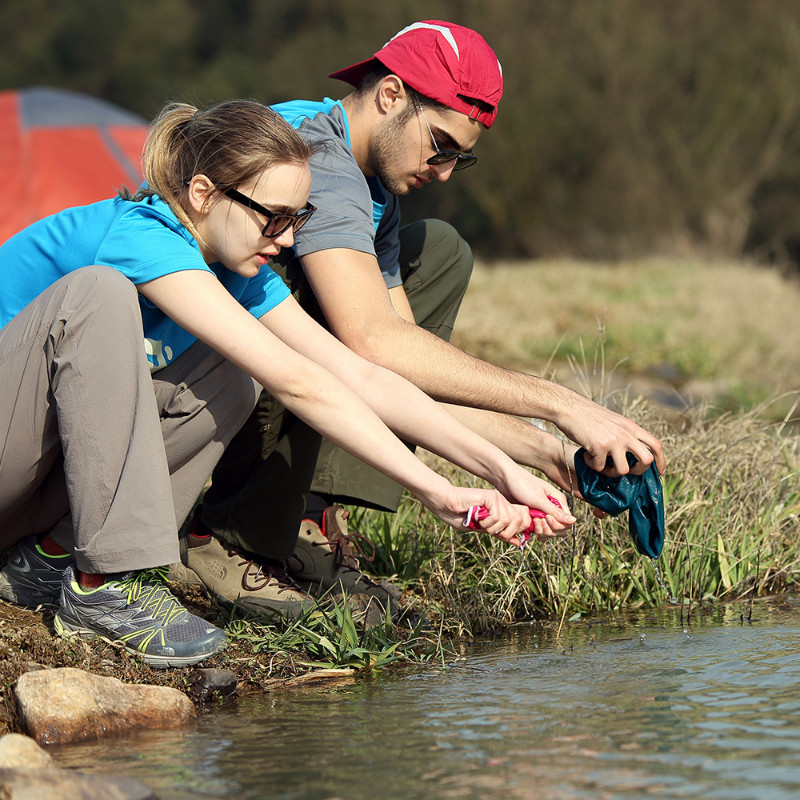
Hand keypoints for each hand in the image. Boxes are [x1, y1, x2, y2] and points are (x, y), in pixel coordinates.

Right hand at [425, 486, 554, 546]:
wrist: (445, 504)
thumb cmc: (459, 516)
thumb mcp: (483, 529)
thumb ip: (500, 533)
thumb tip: (518, 542)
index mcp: (503, 510)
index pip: (524, 521)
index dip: (517, 532)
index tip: (502, 536)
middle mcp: (503, 503)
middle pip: (520, 522)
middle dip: (505, 532)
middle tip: (488, 530)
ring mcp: (498, 498)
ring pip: (508, 520)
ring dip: (492, 527)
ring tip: (480, 522)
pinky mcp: (491, 496)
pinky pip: (497, 516)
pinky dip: (486, 522)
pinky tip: (477, 516)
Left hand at [494, 465, 575, 533]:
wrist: (504, 479)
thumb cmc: (522, 484)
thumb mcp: (539, 499)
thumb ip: (555, 512)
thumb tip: (574, 521)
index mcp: (558, 501)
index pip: (567, 522)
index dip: (558, 525)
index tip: (545, 518)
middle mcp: (552, 508)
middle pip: (559, 529)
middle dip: (549, 529)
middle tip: (536, 520)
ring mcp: (542, 513)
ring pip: (548, 531)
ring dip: (541, 531)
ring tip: (532, 521)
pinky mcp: (532, 516)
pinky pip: (538, 530)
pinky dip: (535, 531)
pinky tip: (530, 530)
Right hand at [553, 395, 665, 476]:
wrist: (569, 407)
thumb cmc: (587, 415)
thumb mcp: (613, 422)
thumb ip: (624, 435)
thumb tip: (630, 456)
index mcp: (631, 427)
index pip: (656, 445)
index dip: (661, 461)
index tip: (659, 472)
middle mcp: (626, 433)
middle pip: (647, 460)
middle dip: (638, 471)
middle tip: (624, 470)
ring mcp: (614, 440)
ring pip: (624, 470)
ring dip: (611, 472)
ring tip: (601, 464)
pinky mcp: (599, 446)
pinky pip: (600, 467)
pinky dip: (592, 465)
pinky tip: (586, 456)